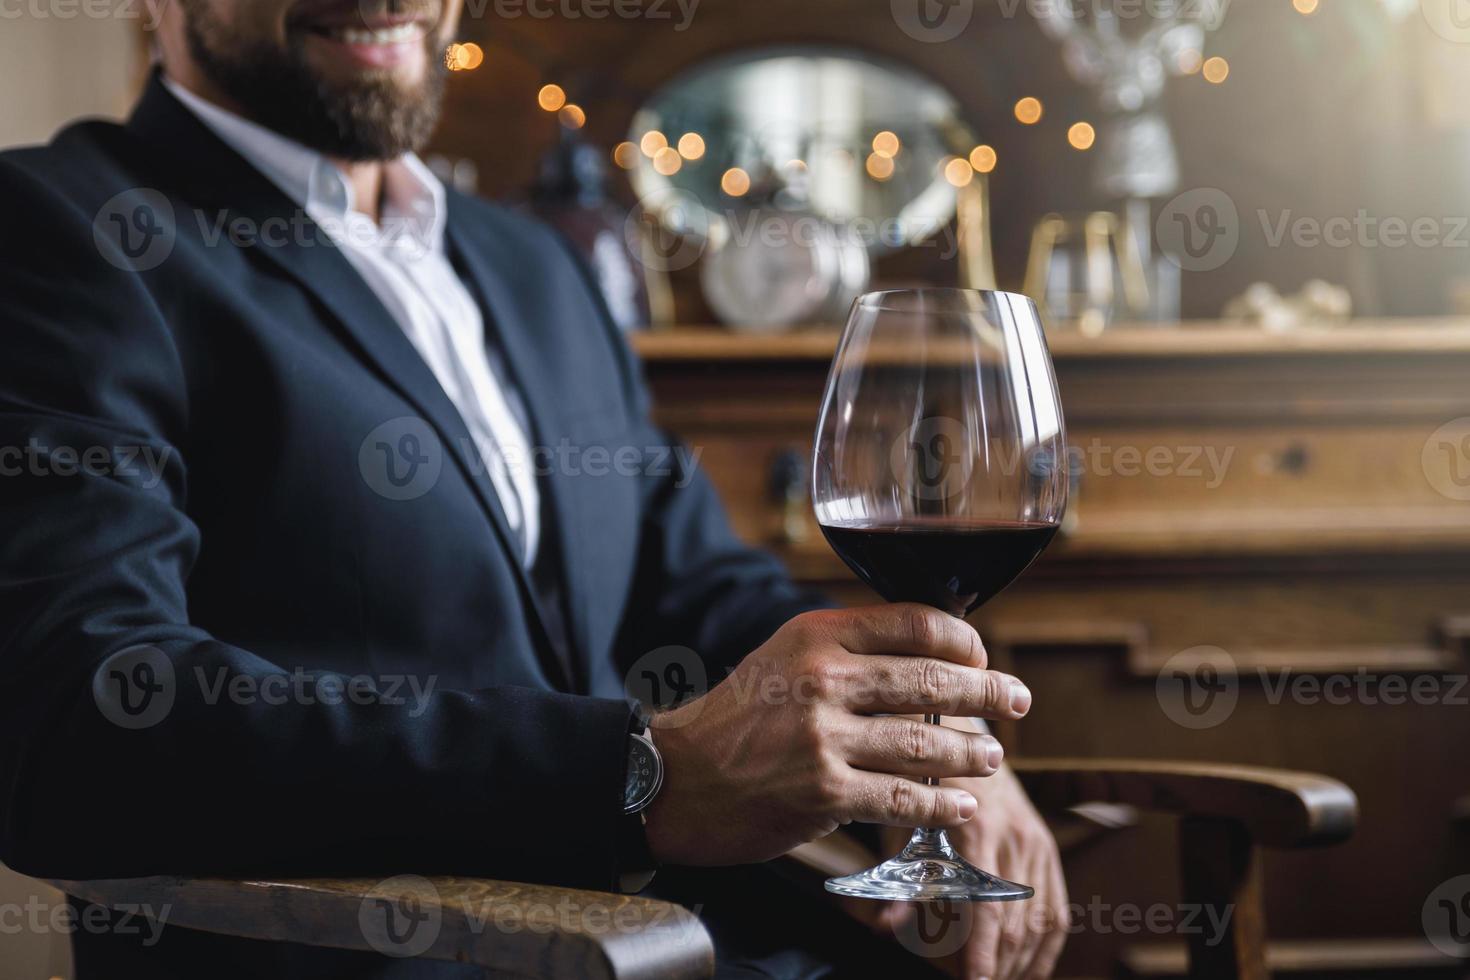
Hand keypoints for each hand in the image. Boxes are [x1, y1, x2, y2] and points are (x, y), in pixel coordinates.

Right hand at [642, 605, 1030, 866]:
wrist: (674, 777)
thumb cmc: (735, 719)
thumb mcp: (782, 657)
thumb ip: (845, 650)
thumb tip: (924, 654)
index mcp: (817, 635)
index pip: (915, 624)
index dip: (963, 641)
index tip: (983, 658)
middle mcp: (824, 679)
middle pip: (932, 680)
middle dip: (987, 694)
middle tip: (1017, 701)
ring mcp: (825, 738)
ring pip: (925, 743)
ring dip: (972, 752)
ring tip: (992, 756)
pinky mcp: (825, 792)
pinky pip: (904, 798)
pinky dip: (942, 804)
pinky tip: (962, 806)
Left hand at [867, 747, 1069, 979]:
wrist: (961, 733)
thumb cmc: (923, 779)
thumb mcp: (906, 823)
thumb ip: (903, 878)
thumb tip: (889, 927)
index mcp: (978, 833)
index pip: (987, 911)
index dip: (982, 955)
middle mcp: (1015, 839)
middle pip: (1016, 924)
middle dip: (997, 966)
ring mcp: (1037, 843)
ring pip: (1041, 922)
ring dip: (1021, 963)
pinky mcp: (1046, 846)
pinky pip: (1056, 908)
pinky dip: (1045, 945)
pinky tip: (1029, 968)